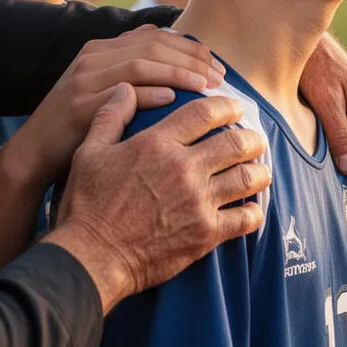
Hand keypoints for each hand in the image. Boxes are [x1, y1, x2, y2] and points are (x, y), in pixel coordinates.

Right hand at [9, 25, 225, 181]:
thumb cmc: (79, 125)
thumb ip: (132, 67)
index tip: (217, 66)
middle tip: (220, 78)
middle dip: (192, 59)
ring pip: (141, 63)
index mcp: (101, 49)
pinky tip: (175, 102)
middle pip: (154, 45)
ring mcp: (84, 80)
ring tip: (205, 88)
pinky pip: (122, 94)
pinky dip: (151, 94)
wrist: (34, 152)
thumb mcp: (103, 88)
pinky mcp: (80, 106)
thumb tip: (172, 51)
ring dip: (179, 73)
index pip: (156, 36)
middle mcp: (92, 57)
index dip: (191, 48)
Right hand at [45, 84, 271, 313]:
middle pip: (235, 143)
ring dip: (259, 171)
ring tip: (261, 170)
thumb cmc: (86, 204)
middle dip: (252, 138)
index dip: (227, 106)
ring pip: (247, 178)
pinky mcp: (204, 234)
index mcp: (157, 144)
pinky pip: (245, 219)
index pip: (205, 113)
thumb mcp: (88, 152)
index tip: (235, 108)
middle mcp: (183, 169)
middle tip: (256, 139)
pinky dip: (254, 212)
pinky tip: (252, 208)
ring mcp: (198, 202)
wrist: (90, 257)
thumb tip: (125, 89)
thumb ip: (110, 116)